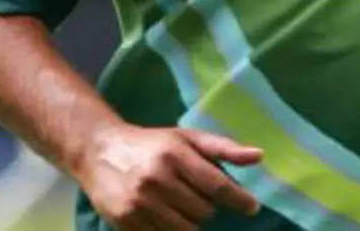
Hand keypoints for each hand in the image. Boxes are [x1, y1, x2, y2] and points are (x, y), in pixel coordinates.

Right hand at [81, 123, 262, 230]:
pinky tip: (164, 215)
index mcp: (175, 154)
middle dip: (206, 206)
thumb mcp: (186, 138)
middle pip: (204, 212)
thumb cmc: (152, 144)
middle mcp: (157, 179)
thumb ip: (223, 148)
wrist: (99, 151)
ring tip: (179, 205)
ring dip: (190, 221)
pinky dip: (170, 230)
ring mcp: (140, 203)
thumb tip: (260, 156)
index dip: (239, 199)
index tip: (252, 207)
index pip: (216, 185)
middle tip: (193, 194)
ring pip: (186, 229)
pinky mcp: (126, 222)